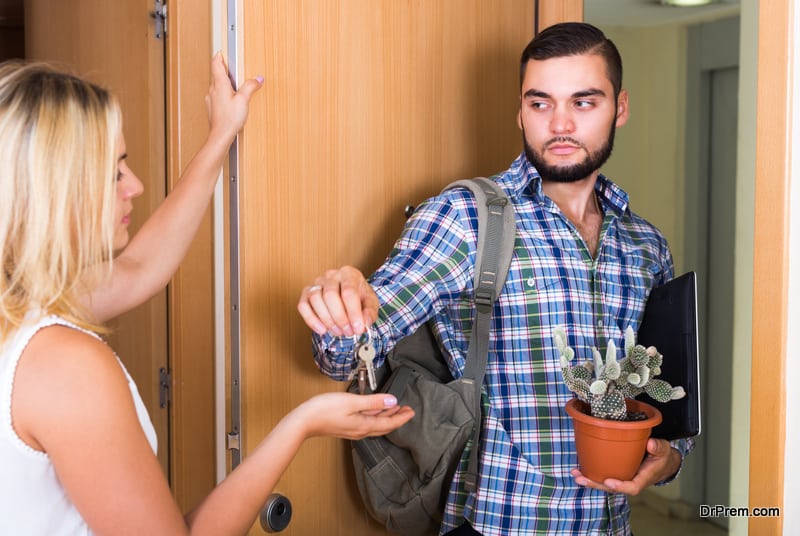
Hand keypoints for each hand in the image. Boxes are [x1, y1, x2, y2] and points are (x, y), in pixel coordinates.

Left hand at [206, 52, 262, 143]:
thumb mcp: (244, 100)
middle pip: (216, 74)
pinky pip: (217, 95)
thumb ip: (250, 86)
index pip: (216, 64)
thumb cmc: (229, 119)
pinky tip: (232, 101)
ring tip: (235, 85)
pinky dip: (224, 93)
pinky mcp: (212, 107)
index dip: (219, 56)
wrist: (220, 135)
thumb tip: (258, 78)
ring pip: (216, 85)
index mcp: (219, 84)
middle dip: (225, 70)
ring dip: (225, 82)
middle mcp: (212, 90)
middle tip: (233, 68)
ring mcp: (211, 99)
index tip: (223, 52)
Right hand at [293, 392, 414, 439]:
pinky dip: (375, 416)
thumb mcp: (352, 402)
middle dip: (397, 418)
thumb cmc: (324, 410)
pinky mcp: (346, 426)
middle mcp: (360, 430)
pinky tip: (374, 409)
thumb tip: (392, 401)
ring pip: (375, 424)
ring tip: (394, 408)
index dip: (402, 418)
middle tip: (407, 411)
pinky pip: (366, 422)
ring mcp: (353, 429)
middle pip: (384, 425)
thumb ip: (373, 401)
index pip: (389, 423)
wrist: (304, 421)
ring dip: (386, 416)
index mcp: (364, 425)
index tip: (411, 411)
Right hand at [297, 266, 378, 336]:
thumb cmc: (359, 297)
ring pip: (315, 299)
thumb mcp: (371, 303)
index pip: (349, 292)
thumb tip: (365, 324)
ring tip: (338, 331)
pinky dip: (311, 320)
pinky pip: (303, 305)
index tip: (358, 328)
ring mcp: (317, 282)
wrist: (349, 294)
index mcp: (349, 273)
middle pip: (330, 295)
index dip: (353, 313)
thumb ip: (370, 313)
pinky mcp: (307, 292)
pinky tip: (322, 329)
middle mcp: (331, 275)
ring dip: (327, 320)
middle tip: (348, 332)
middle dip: (340, 318)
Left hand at [570, 438, 680, 494]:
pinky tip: (578, 468)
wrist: (661, 461)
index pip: (632, 487)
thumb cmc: (661, 456)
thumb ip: (658, 447)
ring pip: (604, 483)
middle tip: (581, 479)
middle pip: (612, 488)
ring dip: (589, 479)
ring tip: (575, 474)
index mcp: (643, 479)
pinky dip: (591, 473)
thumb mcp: (664, 449)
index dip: (620, 486)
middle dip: (596, 484)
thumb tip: (650, 444)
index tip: (609, 481)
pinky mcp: (616, 472)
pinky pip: (602, 475)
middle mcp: (630, 481)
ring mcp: (622, 478)